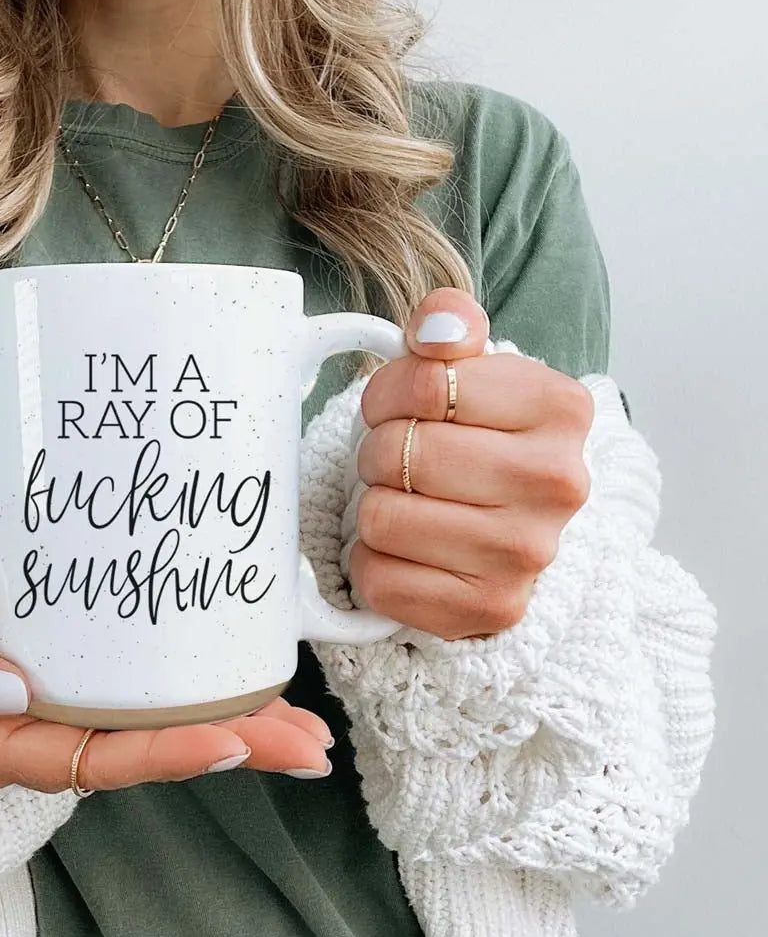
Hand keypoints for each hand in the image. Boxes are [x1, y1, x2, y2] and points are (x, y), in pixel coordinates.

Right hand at [0, 582, 334, 792]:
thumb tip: (10, 690)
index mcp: (15, 747)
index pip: (104, 759)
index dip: (170, 755)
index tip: (235, 743)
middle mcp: (58, 742)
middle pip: (156, 753)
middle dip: (237, 749)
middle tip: (310, 745)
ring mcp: (78, 716)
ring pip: (167, 731)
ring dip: (240, 729)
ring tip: (308, 731)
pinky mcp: (90, 684)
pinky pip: (156, 700)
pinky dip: (209, 698)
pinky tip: (258, 689)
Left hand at [350, 287, 594, 640]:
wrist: (510, 530)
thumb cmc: (477, 442)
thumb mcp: (471, 371)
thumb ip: (449, 325)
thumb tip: (437, 329)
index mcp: (561, 409)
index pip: (424, 383)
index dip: (390, 394)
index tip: (403, 408)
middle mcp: (558, 484)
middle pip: (399, 452)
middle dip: (380, 452)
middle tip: (400, 462)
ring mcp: (527, 555)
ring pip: (381, 517)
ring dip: (376, 508)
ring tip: (408, 504)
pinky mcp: (489, 611)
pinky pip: (379, 579)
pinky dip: (375, 563)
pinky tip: (408, 552)